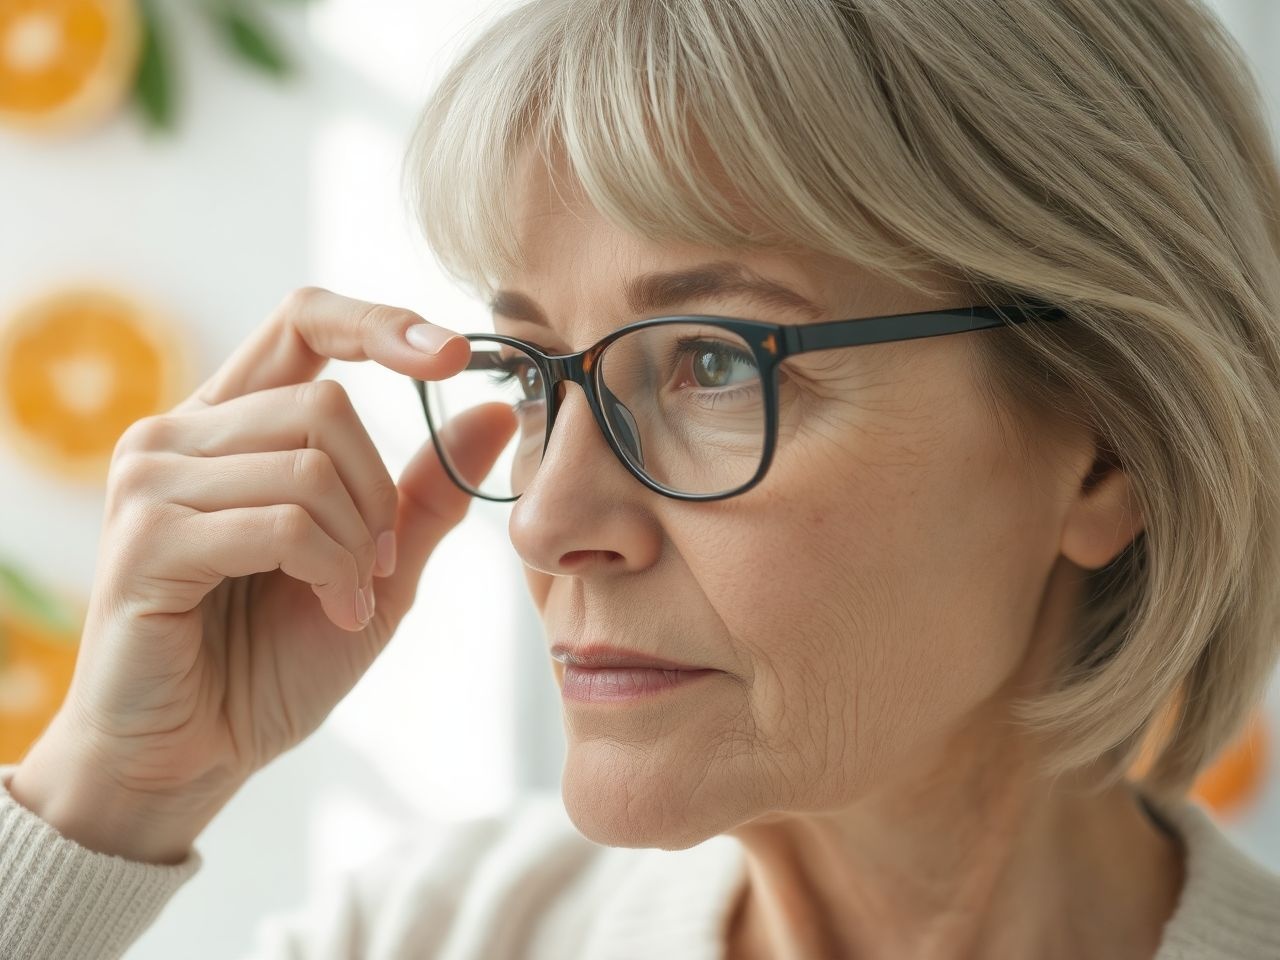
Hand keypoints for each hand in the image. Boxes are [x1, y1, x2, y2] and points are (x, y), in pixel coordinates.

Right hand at [10, 287, 513, 861]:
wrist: (198, 754)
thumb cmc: (273, 659)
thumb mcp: (373, 565)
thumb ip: (424, 488)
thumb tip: (496, 409)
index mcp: (231, 424)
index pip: (304, 319)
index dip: (381, 324)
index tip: (457, 354)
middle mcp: (177, 434)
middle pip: (325, 402)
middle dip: (377, 494)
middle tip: (375, 565)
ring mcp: (150, 481)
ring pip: (307, 463)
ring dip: (354, 544)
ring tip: (345, 600)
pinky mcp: (144, 539)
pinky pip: (281, 522)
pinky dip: (328, 571)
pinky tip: (331, 612)